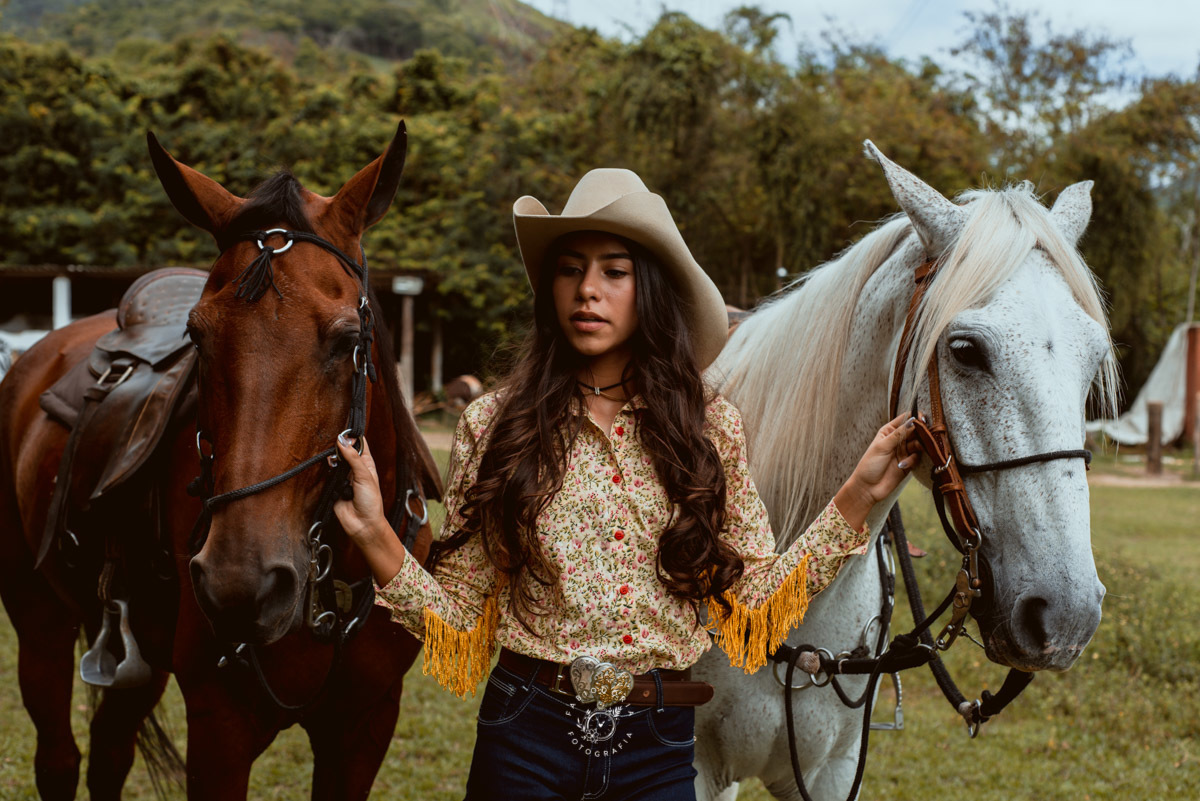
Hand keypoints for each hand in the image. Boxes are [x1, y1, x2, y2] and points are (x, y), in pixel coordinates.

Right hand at [333, 434, 387, 547]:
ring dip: (333, 460)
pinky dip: (327, 472)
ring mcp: (343, 477)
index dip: (353, 436)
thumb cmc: (371, 502)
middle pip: (344, 451)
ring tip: (334, 460)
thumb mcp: (365, 476)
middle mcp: (355, 469)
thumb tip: (342, 440)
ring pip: (334, 462)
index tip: (344, 429)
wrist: (362, 524)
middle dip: (339, 447)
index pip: (360, 444)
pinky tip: (329, 470)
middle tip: (335, 443)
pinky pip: (327, 475)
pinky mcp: (333, 486)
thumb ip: (353, 458)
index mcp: (367, 464)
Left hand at [833, 413, 921, 530]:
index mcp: (889, 431)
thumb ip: (898, 434)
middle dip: (921, 432)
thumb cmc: (870, 464)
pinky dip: (912, 460)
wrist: (868, 488)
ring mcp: (903, 451)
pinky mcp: (908, 463)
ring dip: (919, 445)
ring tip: (916, 448)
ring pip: (919, 443)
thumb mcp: (882, 447)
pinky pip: (917, 457)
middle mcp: (897, 440)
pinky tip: (902, 465)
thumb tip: (912, 420)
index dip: (914, 417)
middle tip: (925, 434)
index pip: (904, 419)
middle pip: (915, 431)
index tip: (922, 418)